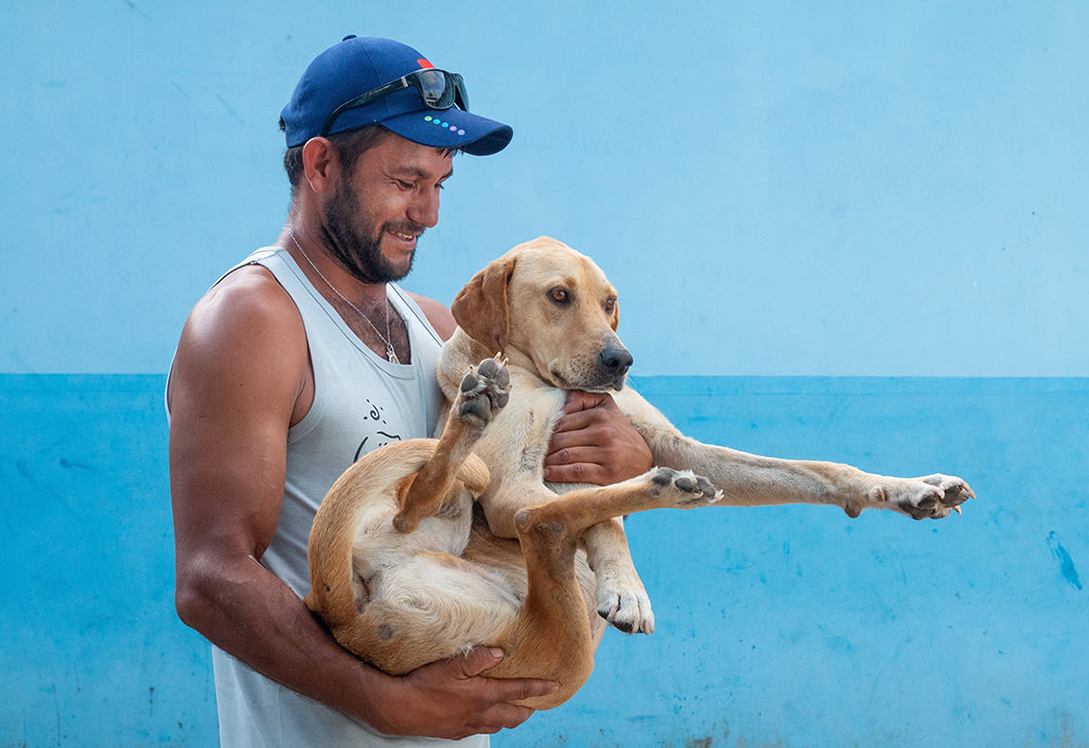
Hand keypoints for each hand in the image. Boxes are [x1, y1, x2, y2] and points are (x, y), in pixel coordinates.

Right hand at [373, 647, 556, 738]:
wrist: (397, 709)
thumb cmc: (423, 684)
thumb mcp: (452, 664)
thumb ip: (479, 657)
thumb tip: (501, 654)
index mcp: (483, 697)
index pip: (519, 691)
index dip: (539, 688)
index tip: (555, 685)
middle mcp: (480, 715)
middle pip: (515, 716)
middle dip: (528, 708)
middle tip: (537, 700)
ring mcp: (468, 727)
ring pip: (499, 725)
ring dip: (510, 717)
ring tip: (514, 707)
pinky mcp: (455, 733)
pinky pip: (481, 730)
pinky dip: (491, 723)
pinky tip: (485, 715)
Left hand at [543, 391, 652, 484]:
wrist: (644, 460)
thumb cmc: (620, 433)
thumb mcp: (609, 408)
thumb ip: (585, 398)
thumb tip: (564, 405)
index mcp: (602, 414)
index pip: (564, 422)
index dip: (549, 432)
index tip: (540, 439)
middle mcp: (605, 431)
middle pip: (562, 439)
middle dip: (546, 448)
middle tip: (536, 454)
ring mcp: (607, 452)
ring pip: (566, 455)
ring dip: (548, 461)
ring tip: (540, 464)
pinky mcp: (608, 472)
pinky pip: (575, 471)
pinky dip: (558, 473)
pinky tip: (548, 474)